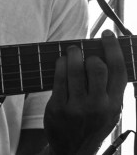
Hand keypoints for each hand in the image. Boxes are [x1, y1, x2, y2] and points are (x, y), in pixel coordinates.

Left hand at [44, 30, 126, 154]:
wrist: (72, 151)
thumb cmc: (91, 122)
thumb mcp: (108, 110)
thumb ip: (108, 86)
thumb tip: (102, 52)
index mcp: (115, 105)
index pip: (118, 70)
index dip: (113, 48)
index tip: (107, 34)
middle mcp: (99, 106)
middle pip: (96, 66)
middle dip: (88, 53)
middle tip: (82, 51)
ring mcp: (78, 108)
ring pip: (74, 68)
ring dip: (71, 54)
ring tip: (70, 52)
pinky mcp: (59, 107)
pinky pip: (59, 76)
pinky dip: (59, 64)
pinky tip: (60, 62)